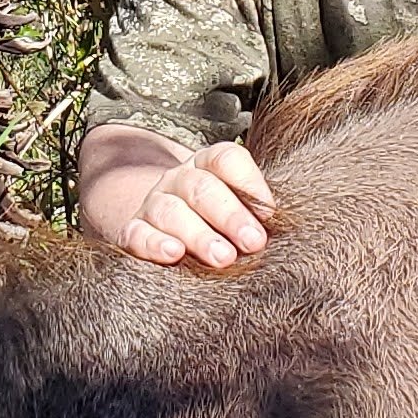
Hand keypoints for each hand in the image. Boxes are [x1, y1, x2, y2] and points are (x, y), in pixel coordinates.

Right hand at [115, 139, 277, 268]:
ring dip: (199, 235)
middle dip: (230, 216)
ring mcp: (153, 203)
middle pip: (201, 188)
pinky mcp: (133, 231)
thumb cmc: (218, 224)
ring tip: (223, 258)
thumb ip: (257, 213)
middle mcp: (179, 179)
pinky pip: (137, 234)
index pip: (226, 160)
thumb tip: (284, 231)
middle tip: (254, 242)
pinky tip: (173, 254)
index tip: (270, 213)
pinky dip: (153, 243)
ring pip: (171, 211)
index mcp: (208, 166)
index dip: (248, 182)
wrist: (164, 230)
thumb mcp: (240, 209)